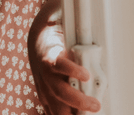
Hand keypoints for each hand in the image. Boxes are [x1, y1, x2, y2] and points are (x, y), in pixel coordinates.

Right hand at [28, 0, 101, 114]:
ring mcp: (43, 86)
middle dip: (77, 101)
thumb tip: (95, 29)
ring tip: (91, 110)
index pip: (58, 65)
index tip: (86, 75)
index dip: (72, 70)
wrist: (37, 37)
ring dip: (73, 113)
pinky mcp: (44, 95)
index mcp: (49, 55)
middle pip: (59, 91)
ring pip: (56, 105)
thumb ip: (78, 33)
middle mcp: (44, 73)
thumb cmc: (56, 33)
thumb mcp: (66, 27)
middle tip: (96, 104)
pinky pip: (52, 111)